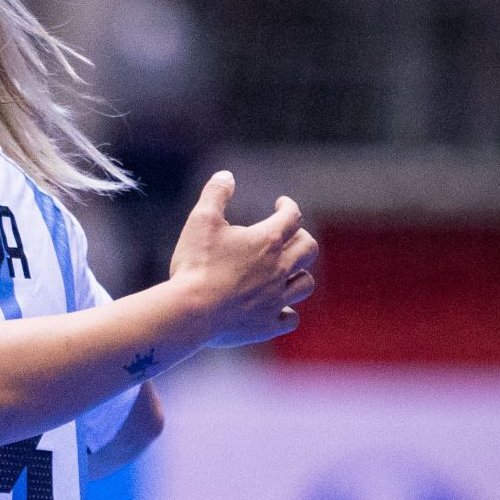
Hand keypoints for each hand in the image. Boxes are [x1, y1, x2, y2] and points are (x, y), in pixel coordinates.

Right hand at [166, 171, 317, 348]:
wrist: (190, 311)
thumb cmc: (195, 264)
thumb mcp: (200, 221)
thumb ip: (215, 194)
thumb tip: (226, 175)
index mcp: (267, 240)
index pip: (291, 216)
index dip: (288, 207)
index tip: (281, 205)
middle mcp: (280, 268)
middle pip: (308, 248)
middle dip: (301, 238)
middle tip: (289, 237)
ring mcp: (276, 298)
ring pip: (305, 284)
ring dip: (299, 274)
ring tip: (287, 272)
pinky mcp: (267, 324)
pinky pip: (290, 318)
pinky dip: (287, 311)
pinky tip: (277, 308)